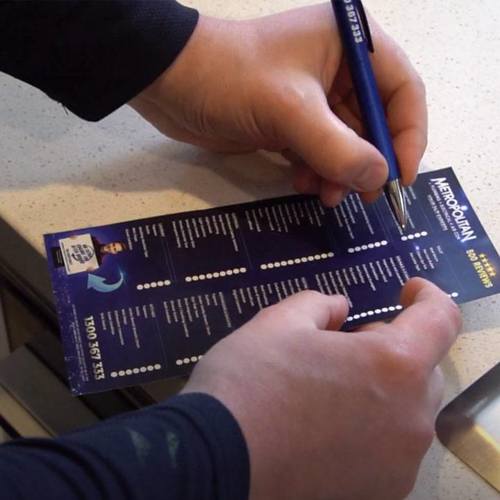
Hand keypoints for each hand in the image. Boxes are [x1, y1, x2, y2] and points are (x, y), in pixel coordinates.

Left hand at [130, 3, 425, 205]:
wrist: (172, 85)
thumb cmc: (231, 80)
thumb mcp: (290, 112)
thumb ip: (338, 148)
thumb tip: (378, 178)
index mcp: (350, 46)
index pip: (401, 90)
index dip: (408, 135)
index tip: (399, 177)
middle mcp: (338, 69)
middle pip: (374, 123)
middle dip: (367, 162)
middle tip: (359, 197)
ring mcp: (314, 98)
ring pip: (345, 144)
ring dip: (339, 173)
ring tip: (324, 195)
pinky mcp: (291, 122)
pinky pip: (319, 152)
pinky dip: (317, 172)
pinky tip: (303, 184)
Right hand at [183, 278, 460, 499]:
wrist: (215, 460)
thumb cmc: (251, 380)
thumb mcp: (280, 322)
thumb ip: (320, 305)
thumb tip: (340, 309)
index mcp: (394, 366)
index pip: (441, 319)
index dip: (429, 296)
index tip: (408, 290)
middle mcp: (411, 419)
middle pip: (423, 368)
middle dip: (393, 346)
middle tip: (347, 342)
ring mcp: (398, 463)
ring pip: (409, 409)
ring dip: (384, 387)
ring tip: (332, 386)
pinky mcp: (380, 492)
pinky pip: (392, 445)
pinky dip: (374, 425)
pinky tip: (327, 425)